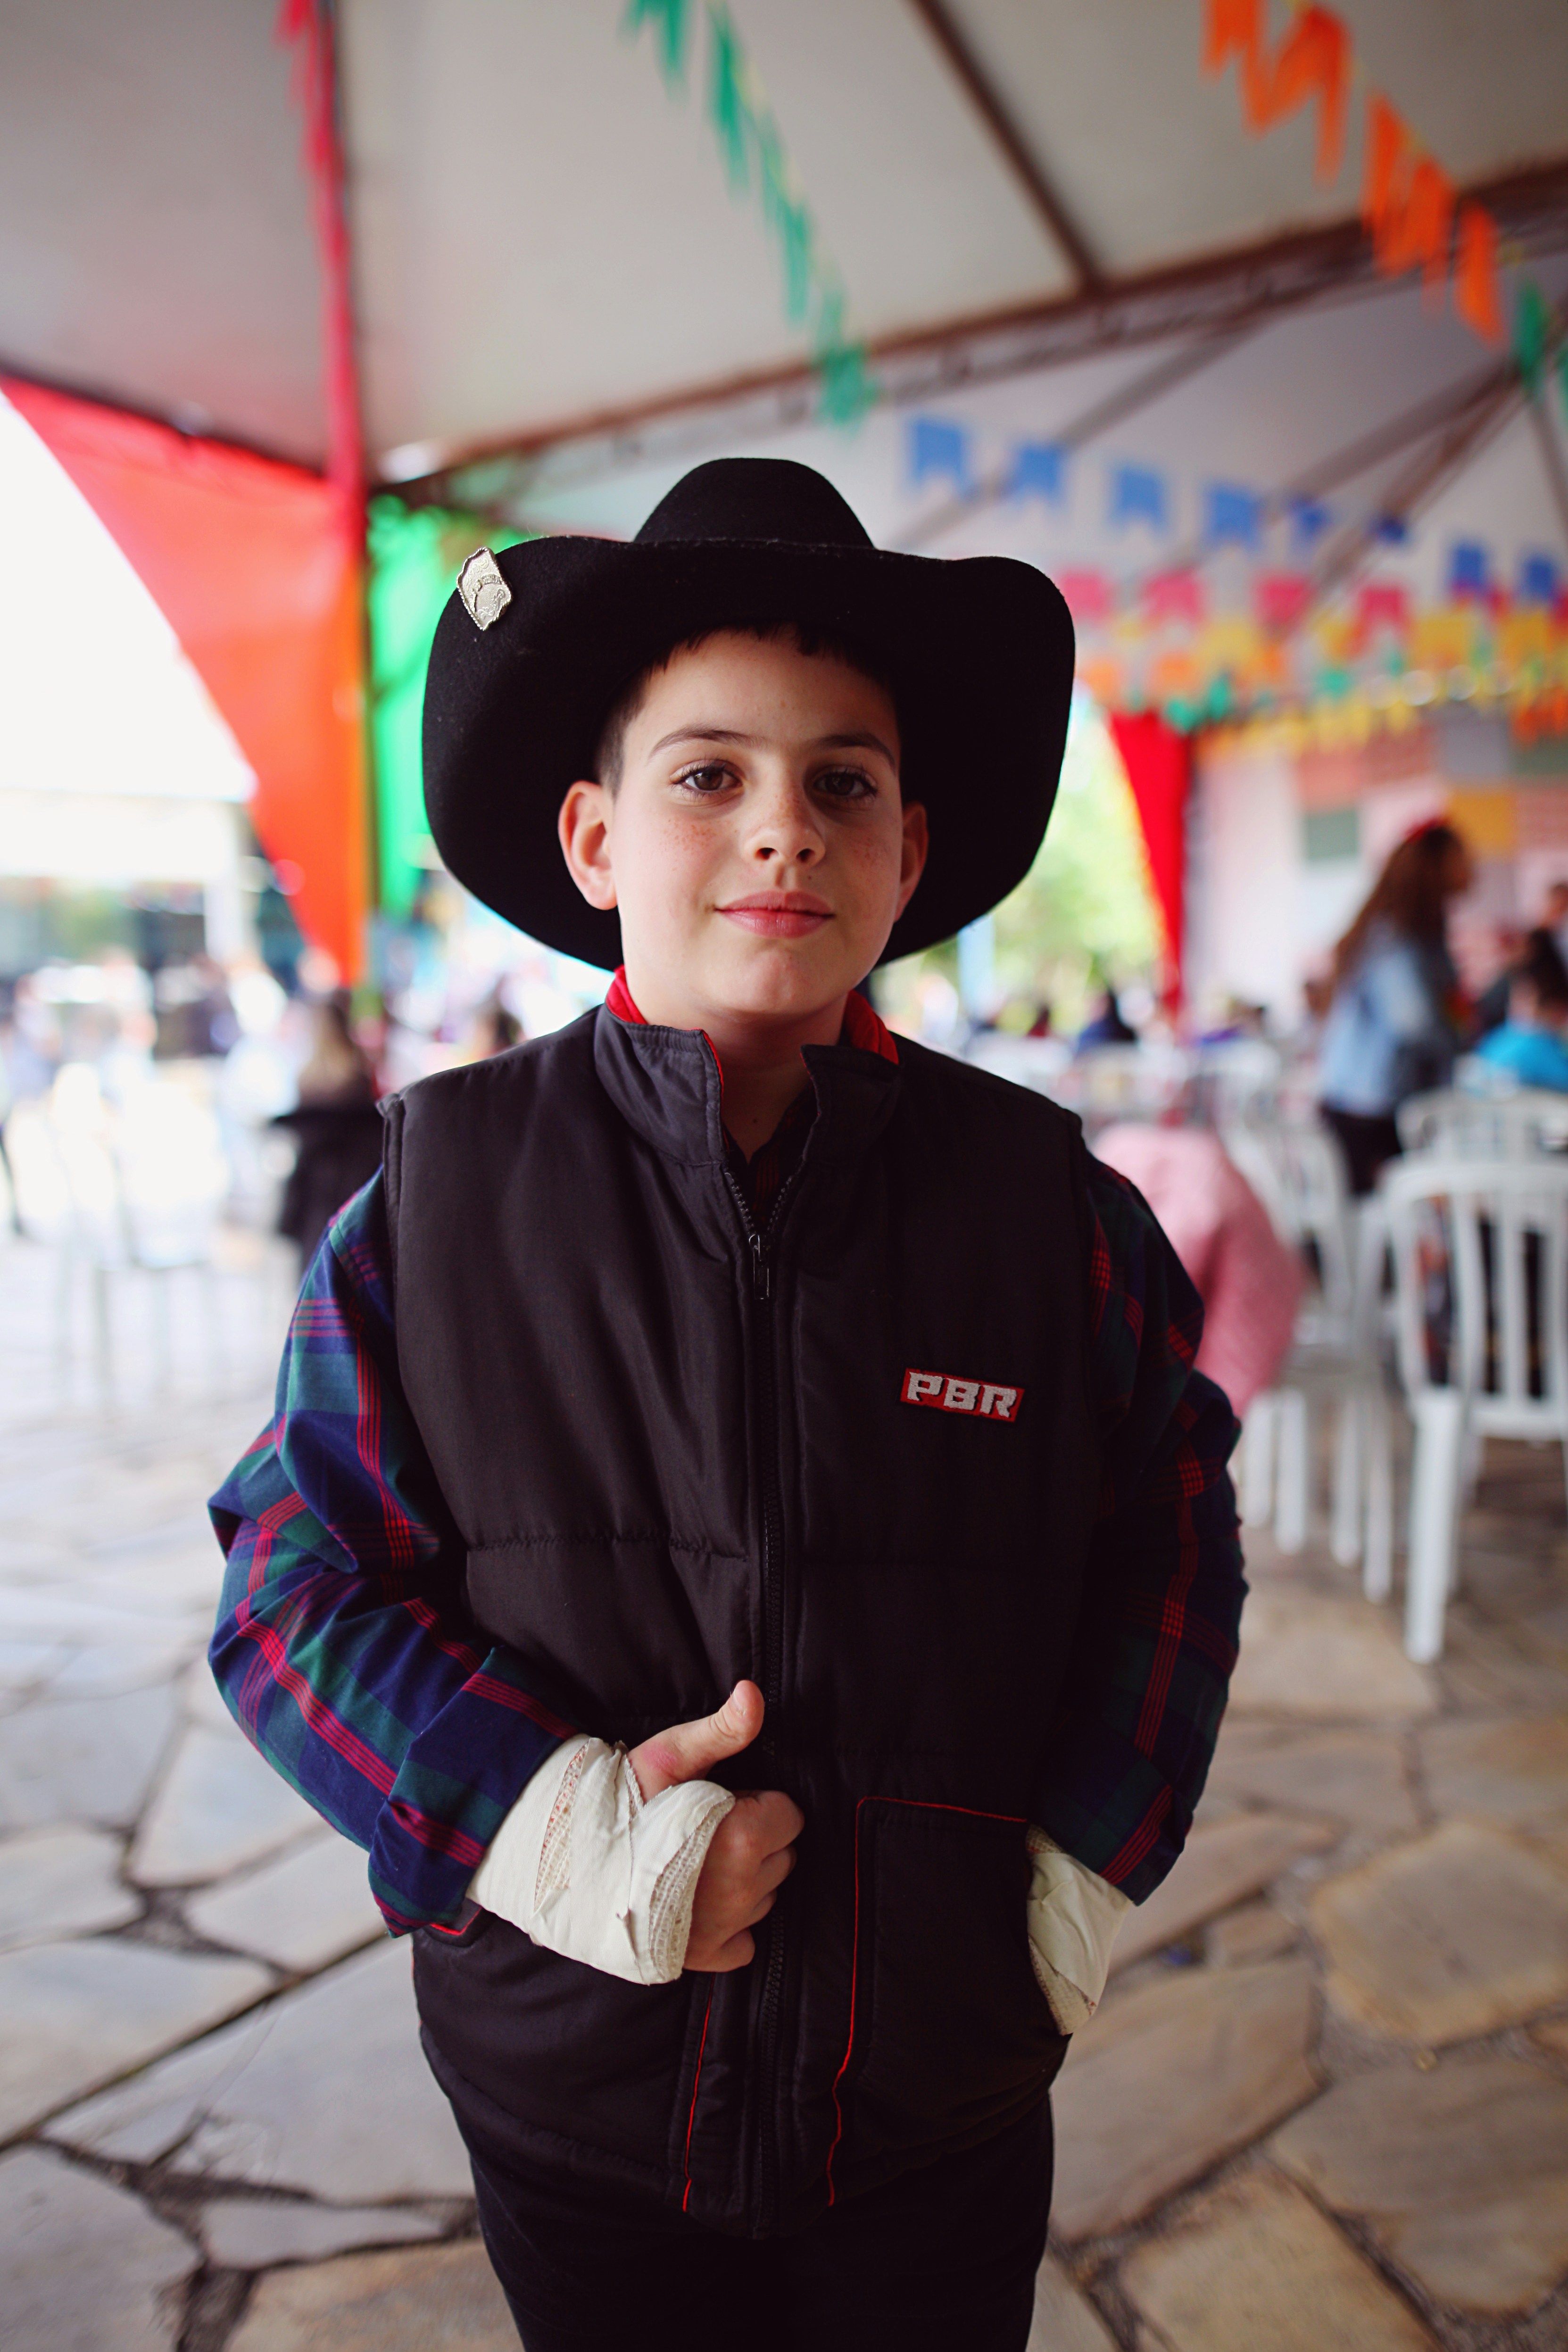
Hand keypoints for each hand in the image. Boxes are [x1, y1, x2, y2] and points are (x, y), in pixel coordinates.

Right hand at [629, 1680, 802, 1972]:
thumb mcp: (672, 1754)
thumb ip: (723, 1729)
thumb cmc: (620, 1799)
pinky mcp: (703, 1958)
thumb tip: (753, 1693)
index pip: (788, 1816)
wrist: (567, 1855)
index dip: (753, 1802)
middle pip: (780, 1857)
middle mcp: (739, 1891)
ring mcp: (721, 1929)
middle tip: (702, 1828)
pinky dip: (727, 1925)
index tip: (718, 1801)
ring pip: (763, 1897)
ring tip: (690, 1859)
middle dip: (751, 1839)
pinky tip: (693, 1899)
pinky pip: (744, 1942)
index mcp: (741, 1838)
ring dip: (741, 1879)